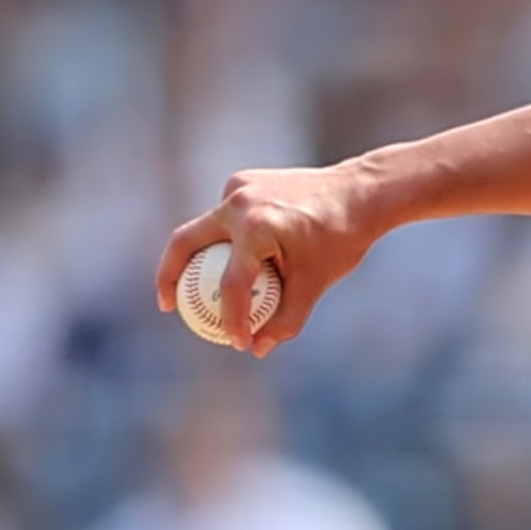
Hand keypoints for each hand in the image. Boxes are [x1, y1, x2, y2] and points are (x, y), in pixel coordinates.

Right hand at [156, 164, 381, 354]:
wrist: (361, 192)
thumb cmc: (342, 238)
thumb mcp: (316, 283)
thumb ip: (287, 319)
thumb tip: (258, 350)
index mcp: (256, 228)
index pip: (231, 284)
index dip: (230, 319)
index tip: (236, 341)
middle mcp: (239, 202)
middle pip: (185, 242)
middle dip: (168, 277)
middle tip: (170, 308)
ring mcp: (238, 186)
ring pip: (205, 228)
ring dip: (199, 257)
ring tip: (198, 289)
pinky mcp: (243, 180)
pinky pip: (225, 216)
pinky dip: (225, 238)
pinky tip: (238, 256)